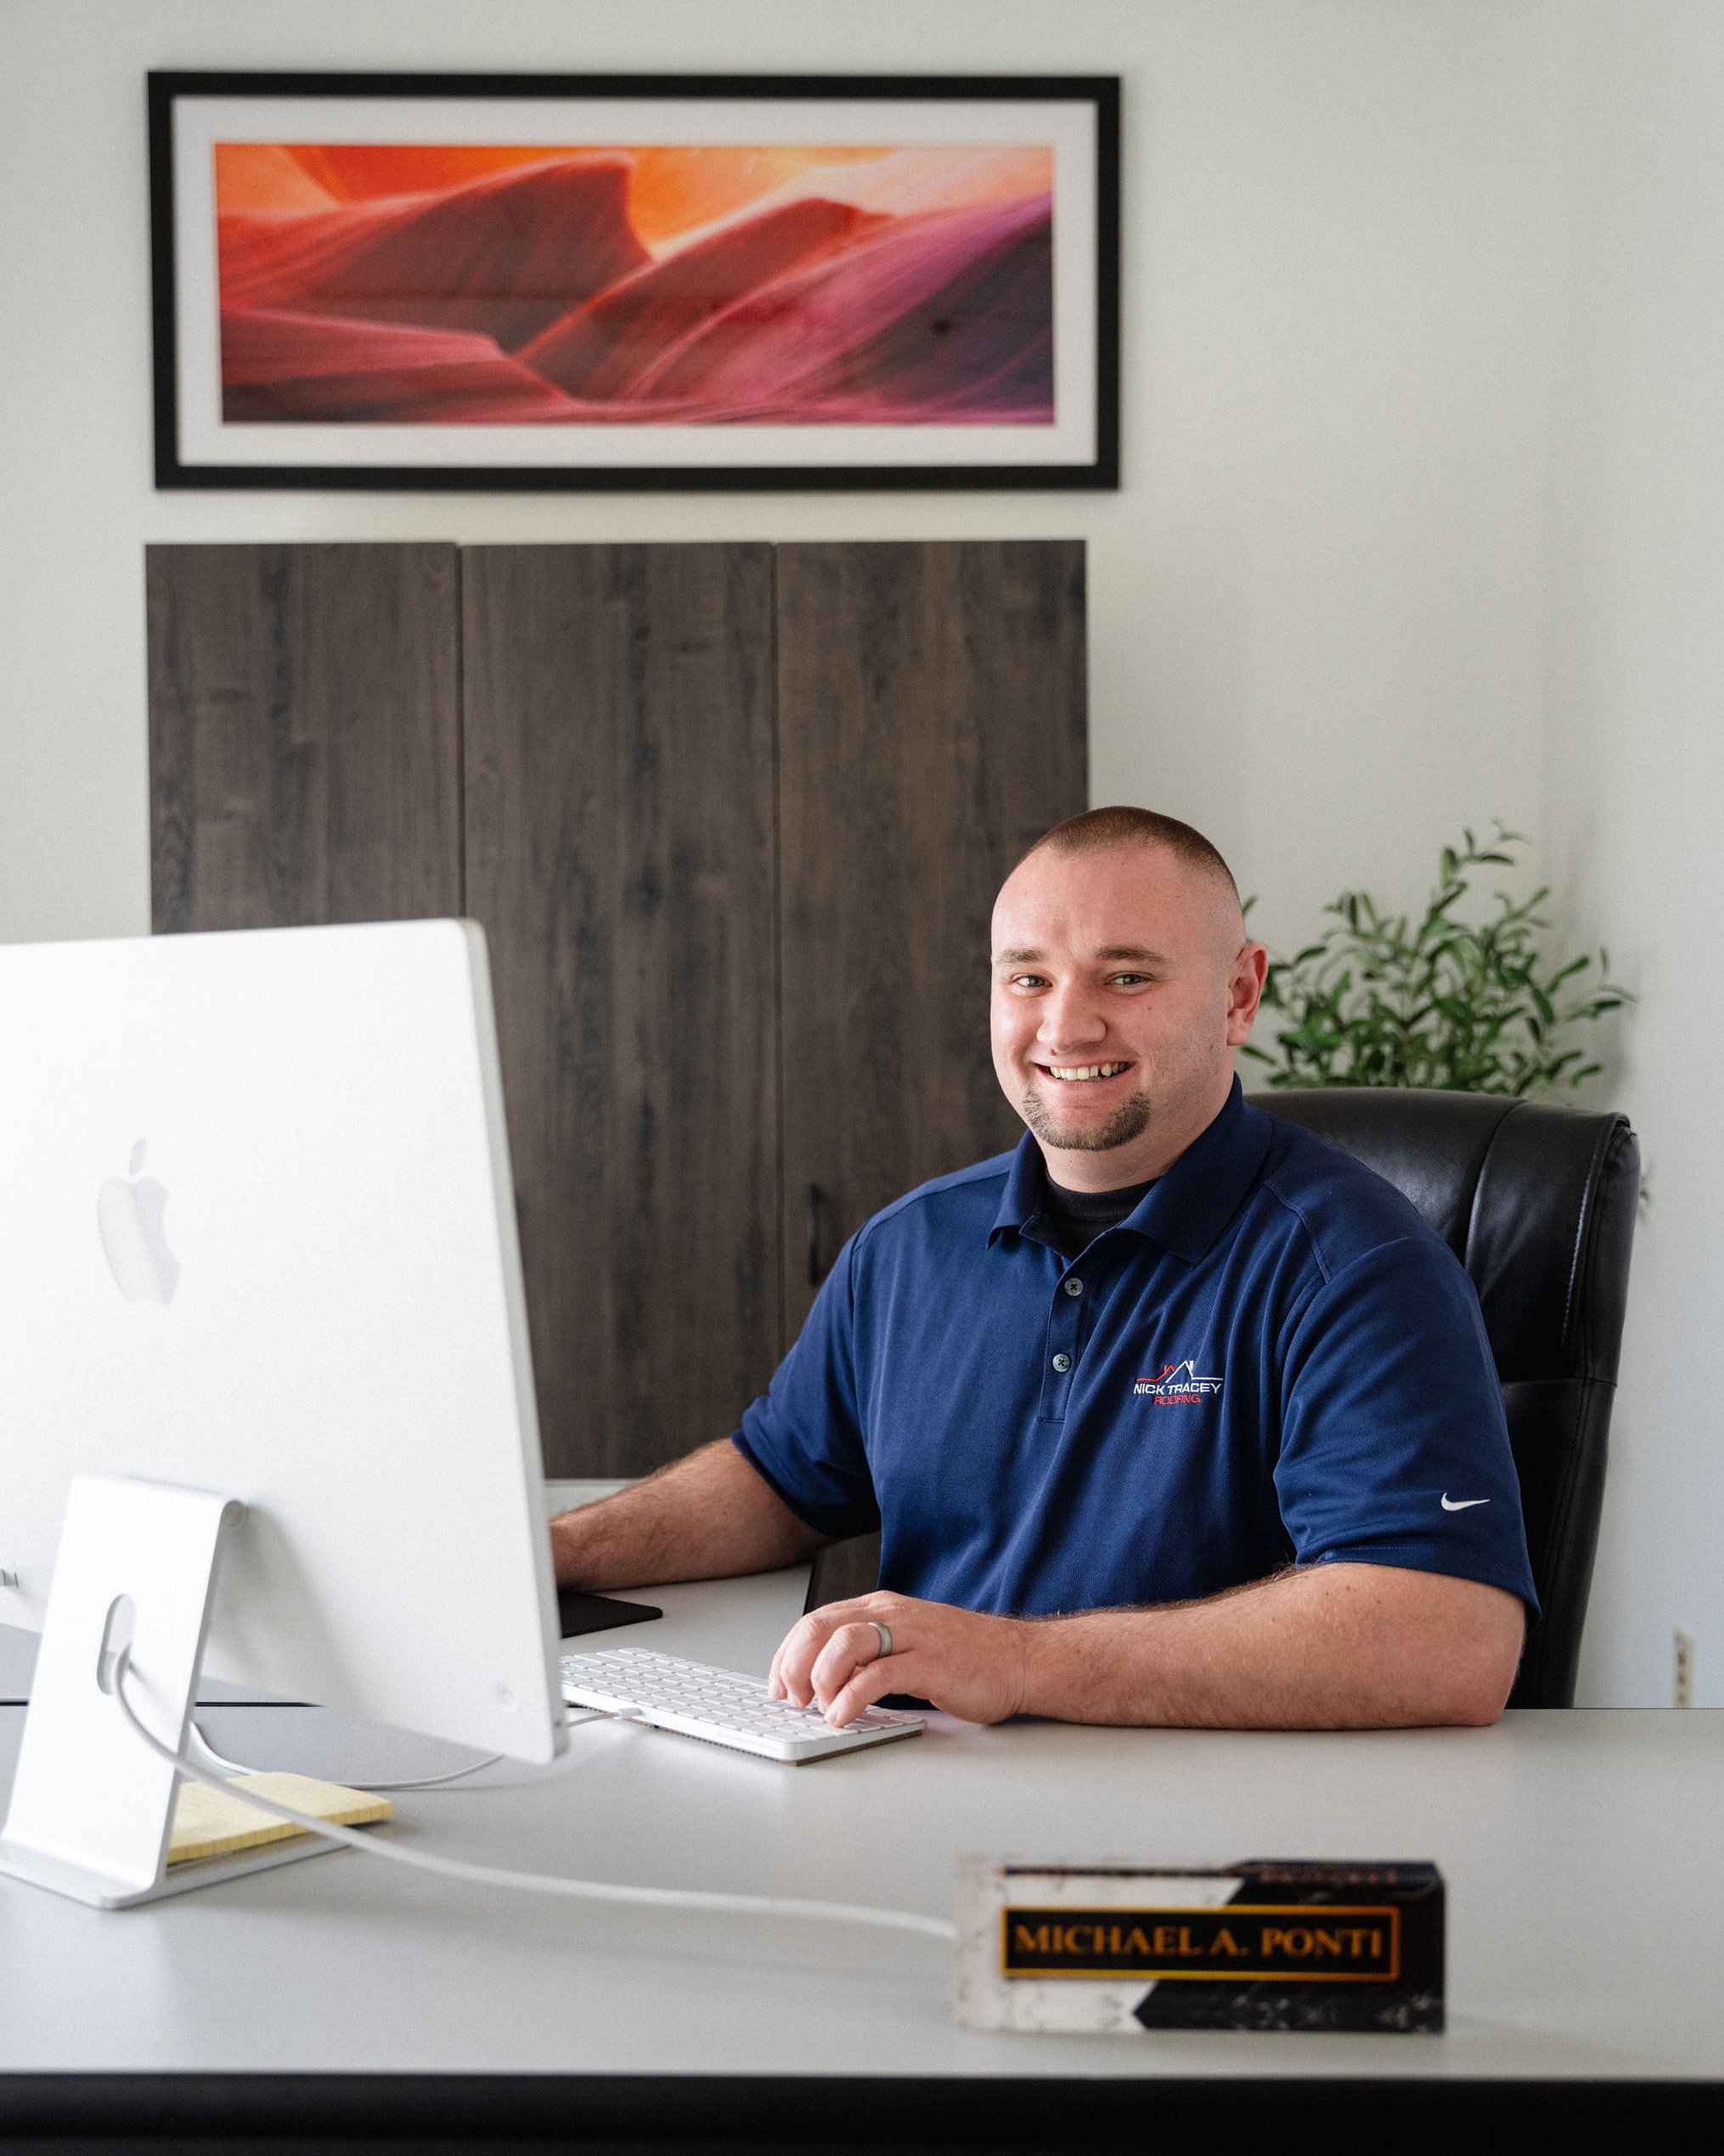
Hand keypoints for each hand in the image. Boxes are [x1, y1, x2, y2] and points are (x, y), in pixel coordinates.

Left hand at [768, 1591, 1033, 1727]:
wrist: (1020, 1659)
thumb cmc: (965, 1657)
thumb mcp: (906, 1643)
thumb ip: (870, 1654)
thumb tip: (826, 1680)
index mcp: (881, 1606)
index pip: (816, 1620)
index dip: (787, 1654)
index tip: (777, 1684)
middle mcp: (891, 1613)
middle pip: (820, 1628)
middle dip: (793, 1666)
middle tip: (791, 1700)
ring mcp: (910, 1635)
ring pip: (843, 1644)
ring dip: (819, 1679)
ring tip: (816, 1708)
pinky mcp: (928, 1663)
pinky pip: (876, 1676)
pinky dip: (850, 1698)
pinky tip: (842, 1717)